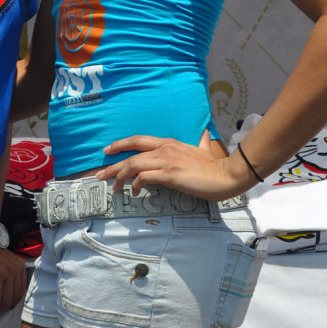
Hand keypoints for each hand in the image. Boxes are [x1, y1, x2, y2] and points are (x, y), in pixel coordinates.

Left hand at [97, 135, 252, 202]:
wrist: (226, 175)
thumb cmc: (215, 167)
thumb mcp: (204, 150)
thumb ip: (201, 142)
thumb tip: (204, 134)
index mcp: (169, 142)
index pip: (138, 140)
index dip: (120, 144)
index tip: (107, 151)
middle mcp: (164, 148)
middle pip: (130, 154)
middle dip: (112, 165)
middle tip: (100, 175)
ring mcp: (166, 161)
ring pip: (133, 165)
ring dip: (120, 177)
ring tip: (114, 188)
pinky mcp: (169, 174)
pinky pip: (143, 178)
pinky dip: (135, 185)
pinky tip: (133, 192)